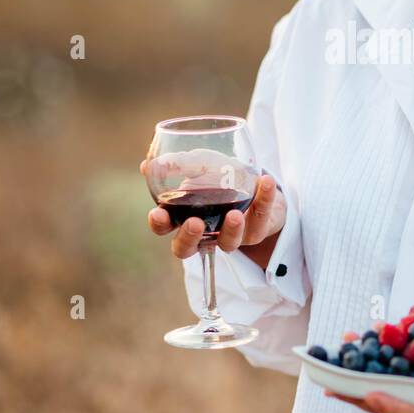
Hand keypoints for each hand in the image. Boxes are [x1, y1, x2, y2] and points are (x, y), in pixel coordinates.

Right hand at [140, 157, 285, 259]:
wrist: (255, 182)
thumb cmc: (220, 176)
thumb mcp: (199, 164)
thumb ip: (177, 164)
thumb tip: (148, 165)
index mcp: (184, 215)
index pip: (165, 227)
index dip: (159, 224)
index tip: (158, 214)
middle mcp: (205, 231)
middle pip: (188, 248)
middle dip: (189, 238)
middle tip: (195, 223)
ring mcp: (231, 234)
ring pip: (229, 243)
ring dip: (231, 230)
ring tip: (234, 214)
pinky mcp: (257, 230)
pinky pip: (261, 219)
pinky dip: (264, 199)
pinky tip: (265, 182)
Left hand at [324, 322, 413, 412]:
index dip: (396, 407)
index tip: (373, 395)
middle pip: (390, 408)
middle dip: (360, 397)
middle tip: (333, 384)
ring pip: (380, 392)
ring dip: (354, 378)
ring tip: (331, 360)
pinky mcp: (406, 381)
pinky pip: (380, 375)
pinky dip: (363, 361)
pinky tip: (349, 341)